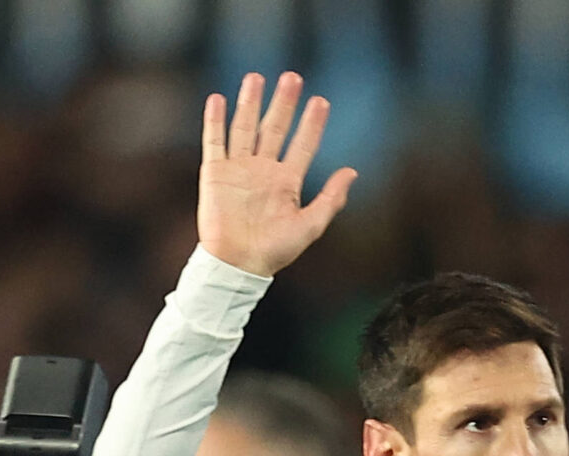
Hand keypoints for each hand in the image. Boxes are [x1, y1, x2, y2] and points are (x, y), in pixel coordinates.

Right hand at [199, 71, 356, 276]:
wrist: (238, 264)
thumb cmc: (275, 251)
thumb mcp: (310, 226)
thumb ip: (330, 199)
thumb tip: (353, 172)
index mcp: (287, 182)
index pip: (303, 144)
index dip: (312, 124)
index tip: (321, 101)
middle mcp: (263, 170)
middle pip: (274, 128)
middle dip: (283, 103)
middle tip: (293, 77)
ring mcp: (239, 169)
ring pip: (245, 127)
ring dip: (250, 103)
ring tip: (256, 77)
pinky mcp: (216, 173)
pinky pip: (215, 141)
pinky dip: (215, 121)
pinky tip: (219, 98)